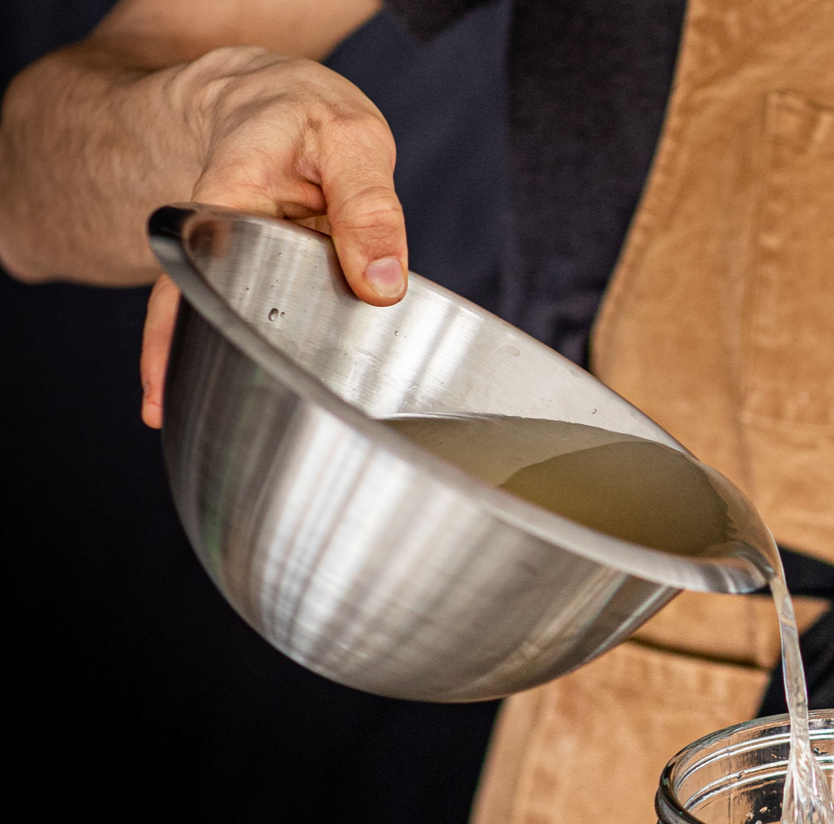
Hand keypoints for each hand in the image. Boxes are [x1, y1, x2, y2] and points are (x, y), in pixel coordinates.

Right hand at [141, 47, 403, 426]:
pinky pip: (250, 316)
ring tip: (193, 426)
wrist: (277, 99)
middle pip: (198, 307)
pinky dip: (253, 352)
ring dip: (216, 368)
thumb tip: (383, 286)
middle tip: (181, 419)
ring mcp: (235, 260)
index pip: (195, 268)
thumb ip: (371, 208)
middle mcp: (219, 235)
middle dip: (194, 363)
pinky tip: (239, 403)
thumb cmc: (312, 118)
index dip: (176, 328)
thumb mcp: (353, 141)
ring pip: (222, 318)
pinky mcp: (258, 277)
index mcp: (229, 195)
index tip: (162, 381)